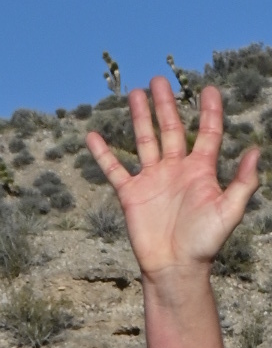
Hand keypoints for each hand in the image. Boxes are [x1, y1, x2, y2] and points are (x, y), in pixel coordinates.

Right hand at [89, 79, 259, 282]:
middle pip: (170, 129)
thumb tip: (254, 150)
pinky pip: (114, 169)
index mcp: (201, 170)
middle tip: (159, 80)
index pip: (206, 132)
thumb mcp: (229, 211)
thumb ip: (242, 182)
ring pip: (144, 140)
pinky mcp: (131, 194)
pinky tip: (94, 136)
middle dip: (166, 104)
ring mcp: (152, 179)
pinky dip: (103, 154)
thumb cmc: (206, 243)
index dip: (209, 111)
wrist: (175, 267)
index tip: (208, 89)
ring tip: (134, 94)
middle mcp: (176, 169)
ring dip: (139, 117)